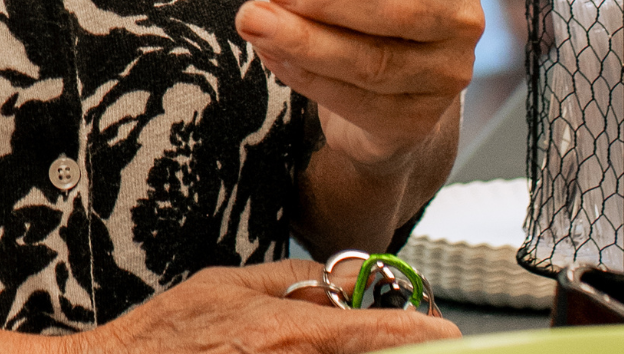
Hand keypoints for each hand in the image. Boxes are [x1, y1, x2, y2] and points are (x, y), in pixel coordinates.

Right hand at [87, 259, 456, 353]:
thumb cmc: (173, 333)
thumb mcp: (229, 284)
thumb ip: (289, 278)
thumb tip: (337, 281)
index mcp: (288, 333)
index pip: (372, 331)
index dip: (419, 332)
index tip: (450, 334)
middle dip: (396, 348)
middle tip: (416, 339)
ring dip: (365, 353)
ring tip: (375, 340)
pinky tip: (320, 350)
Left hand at [213, 0, 481, 170]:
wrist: (384, 83)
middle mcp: (460, 11)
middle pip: (405, 8)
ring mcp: (444, 69)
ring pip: (376, 62)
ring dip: (307, 43)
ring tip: (253, 21)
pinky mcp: (417, 117)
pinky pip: (361, 100)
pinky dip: (309, 78)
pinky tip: (273, 55)